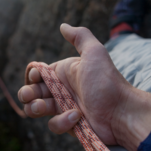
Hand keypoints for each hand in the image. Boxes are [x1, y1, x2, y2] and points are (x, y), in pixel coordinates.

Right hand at [18, 24, 150, 150]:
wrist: (122, 112)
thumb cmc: (107, 82)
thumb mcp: (94, 53)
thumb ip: (80, 36)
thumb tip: (63, 25)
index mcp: (64, 73)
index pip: (39, 74)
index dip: (33, 76)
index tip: (37, 77)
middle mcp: (62, 90)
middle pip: (34, 92)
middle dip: (27, 93)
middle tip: (29, 96)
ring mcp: (65, 108)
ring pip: (38, 110)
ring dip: (35, 108)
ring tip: (41, 107)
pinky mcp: (70, 125)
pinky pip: (54, 125)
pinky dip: (61, 122)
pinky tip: (76, 117)